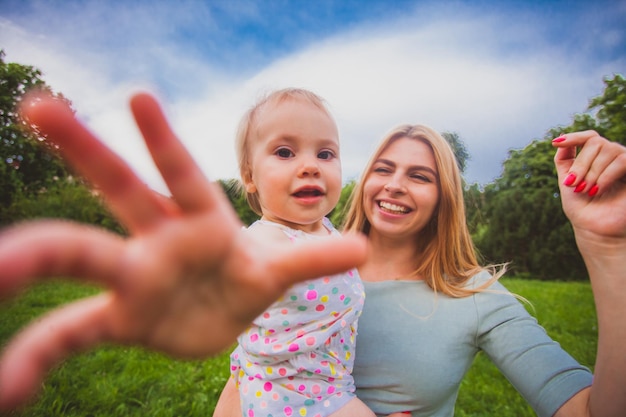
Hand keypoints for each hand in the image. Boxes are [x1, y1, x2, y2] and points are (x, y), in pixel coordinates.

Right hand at [0, 92, 366, 410]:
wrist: (217, 314)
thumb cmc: (243, 277)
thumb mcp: (275, 271)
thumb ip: (309, 259)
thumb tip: (360, 247)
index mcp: (201, 221)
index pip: (182, 173)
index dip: (164, 138)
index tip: (140, 96)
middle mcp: (158, 239)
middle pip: (120, 189)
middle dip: (86, 148)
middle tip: (40, 106)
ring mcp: (132, 276)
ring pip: (79, 253)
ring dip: (34, 257)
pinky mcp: (119, 317)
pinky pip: (70, 333)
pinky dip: (37, 357)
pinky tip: (5, 386)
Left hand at [552, 130, 625, 239]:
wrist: (594, 227)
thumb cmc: (581, 206)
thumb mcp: (567, 180)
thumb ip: (564, 159)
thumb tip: (559, 139)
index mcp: (596, 158)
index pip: (589, 137)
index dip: (574, 137)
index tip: (555, 142)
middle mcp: (612, 157)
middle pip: (595, 142)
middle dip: (580, 165)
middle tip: (575, 185)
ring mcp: (624, 163)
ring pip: (609, 150)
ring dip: (593, 173)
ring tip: (587, 191)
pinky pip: (622, 161)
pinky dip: (606, 175)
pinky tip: (597, 190)